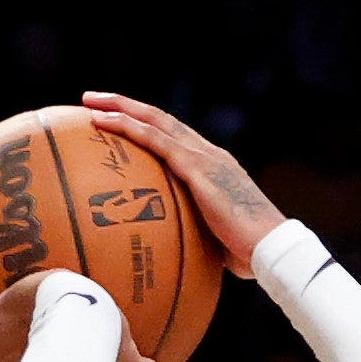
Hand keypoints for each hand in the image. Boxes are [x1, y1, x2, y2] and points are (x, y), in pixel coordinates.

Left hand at [79, 91, 285, 276]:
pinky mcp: (197, 167)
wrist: (271, 248)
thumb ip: (194, 239)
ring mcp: (203, 157)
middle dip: (127, 106)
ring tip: (89, 101)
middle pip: (161, 120)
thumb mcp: (216, 243)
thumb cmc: (249, 254)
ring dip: (120, 107)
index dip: (148, 127)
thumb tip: (176, 261)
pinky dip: (127, 126)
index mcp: (214, 168)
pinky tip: (102, 122)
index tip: (121, 124)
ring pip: (155, 120)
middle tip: (94, 100)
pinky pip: (155, 139)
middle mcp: (208, 154)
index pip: (176, 139)